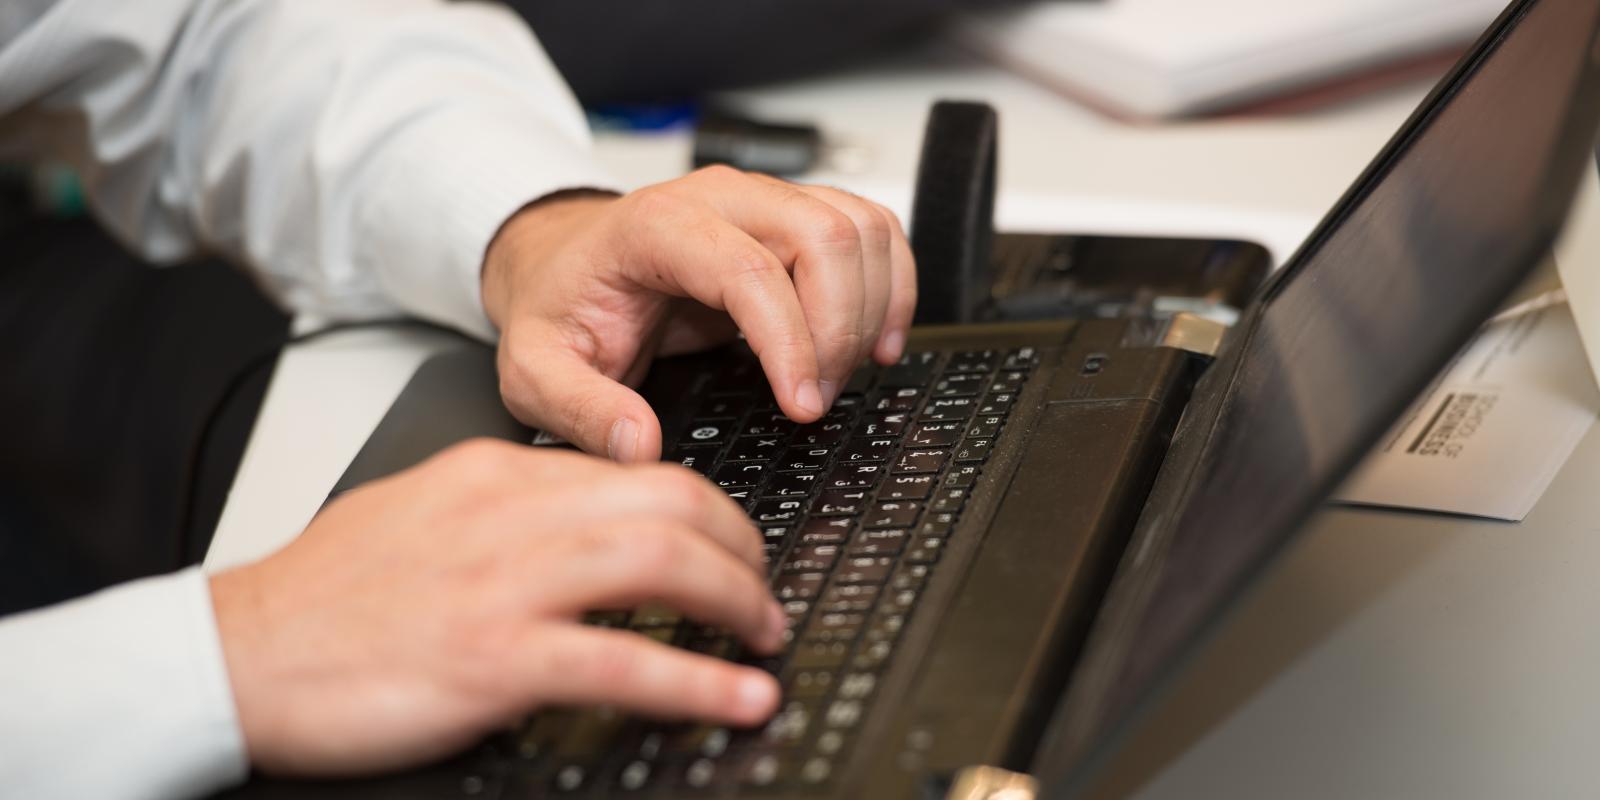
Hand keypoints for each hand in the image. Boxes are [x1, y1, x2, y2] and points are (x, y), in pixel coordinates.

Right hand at [209, 440, 785, 775]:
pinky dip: (699, 683)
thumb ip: (508, 510)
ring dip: (738, 602)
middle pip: (670, 504)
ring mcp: (505, 584)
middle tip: (762, 588)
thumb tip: (584, 526)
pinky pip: (626, 662)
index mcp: (495, 474)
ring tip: (766, 635)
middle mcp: (511, 514)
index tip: (730, 541)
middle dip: (740, 546)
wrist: (239, 652)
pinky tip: (739, 698)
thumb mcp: (423, 513)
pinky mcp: (495, 658)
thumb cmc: (324, 594)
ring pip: (663, 565)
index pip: (635, 472)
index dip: (706, 509)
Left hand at [481, 166, 916, 461]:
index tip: (802, 406)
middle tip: (814, 400)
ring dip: (872, 309)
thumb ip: (581, 409)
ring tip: (840, 376)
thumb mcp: (535, 370)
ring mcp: (765, 202)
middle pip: (824, 236)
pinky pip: (873, 231)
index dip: (792, 340)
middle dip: (840, 329)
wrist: (564, 263)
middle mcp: (720, 200)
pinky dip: (892, 287)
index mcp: (657, 227)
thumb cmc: (560, 307)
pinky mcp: (795, 217)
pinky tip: (877, 342)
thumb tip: (640, 447)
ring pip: (860, 228)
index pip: (751, 270)